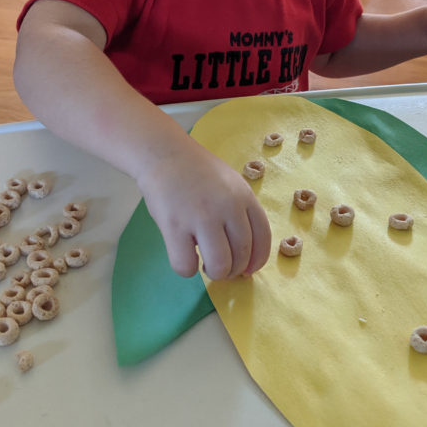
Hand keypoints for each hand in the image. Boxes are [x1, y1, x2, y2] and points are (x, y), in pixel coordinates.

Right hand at [138, 139, 271, 281]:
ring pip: (219, 266)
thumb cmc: (197, 172)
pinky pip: (186, 266)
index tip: (247, 270)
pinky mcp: (174, 226)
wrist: (163, 153)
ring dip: (214, 273)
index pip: (263, 239)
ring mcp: (201, 217)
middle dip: (232, 271)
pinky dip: (187, 269)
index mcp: (245, 197)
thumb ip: (240, 213)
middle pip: (242, 256)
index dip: (257, 261)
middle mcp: (228, 207)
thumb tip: (245, 257)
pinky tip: (184, 255)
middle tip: (219, 266)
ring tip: (204, 263)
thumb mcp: (231, 184)